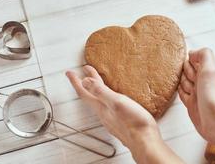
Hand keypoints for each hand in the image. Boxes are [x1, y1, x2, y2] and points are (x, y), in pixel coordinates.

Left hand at [66, 65, 183, 163]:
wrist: (145, 142)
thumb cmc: (134, 123)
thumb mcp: (117, 102)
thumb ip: (101, 92)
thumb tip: (85, 81)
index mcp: (102, 108)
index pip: (84, 92)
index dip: (76, 81)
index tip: (69, 73)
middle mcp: (104, 114)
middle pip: (89, 97)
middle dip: (83, 84)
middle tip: (77, 75)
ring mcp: (111, 119)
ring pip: (98, 102)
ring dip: (93, 91)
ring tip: (92, 83)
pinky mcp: (120, 123)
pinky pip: (106, 107)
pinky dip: (104, 99)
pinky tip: (109, 100)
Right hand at [178, 48, 214, 154]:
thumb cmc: (214, 97)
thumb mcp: (210, 68)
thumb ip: (203, 55)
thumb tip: (191, 52)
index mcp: (205, 72)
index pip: (192, 61)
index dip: (187, 60)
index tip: (181, 56)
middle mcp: (201, 83)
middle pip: (186, 72)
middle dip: (182, 69)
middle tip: (176, 66)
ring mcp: (196, 94)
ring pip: (183, 83)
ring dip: (179, 79)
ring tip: (174, 75)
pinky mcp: (191, 105)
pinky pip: (182, 95)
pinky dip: (178, 91)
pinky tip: (178, 89)